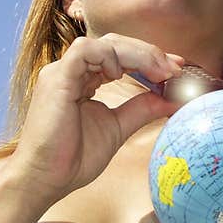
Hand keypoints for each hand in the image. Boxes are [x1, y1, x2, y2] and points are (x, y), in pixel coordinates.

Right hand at [5, 33, 185, 205]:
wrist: (46, 179)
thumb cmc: (74, 158)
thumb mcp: (119, 127)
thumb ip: (143, 108)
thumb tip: (174, 98)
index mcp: (84, 80)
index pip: (120, 55)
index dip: (149, 58)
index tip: (176, 69)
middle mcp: (72, 71)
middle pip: (115, 43)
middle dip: (149, 52)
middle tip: (174, 69)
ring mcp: (62, 72)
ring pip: (103, 43)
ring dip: (136, 53)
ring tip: (158, 72)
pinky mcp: (56, 79)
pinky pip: (84, 51)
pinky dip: (109, 56)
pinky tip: (121, 74)